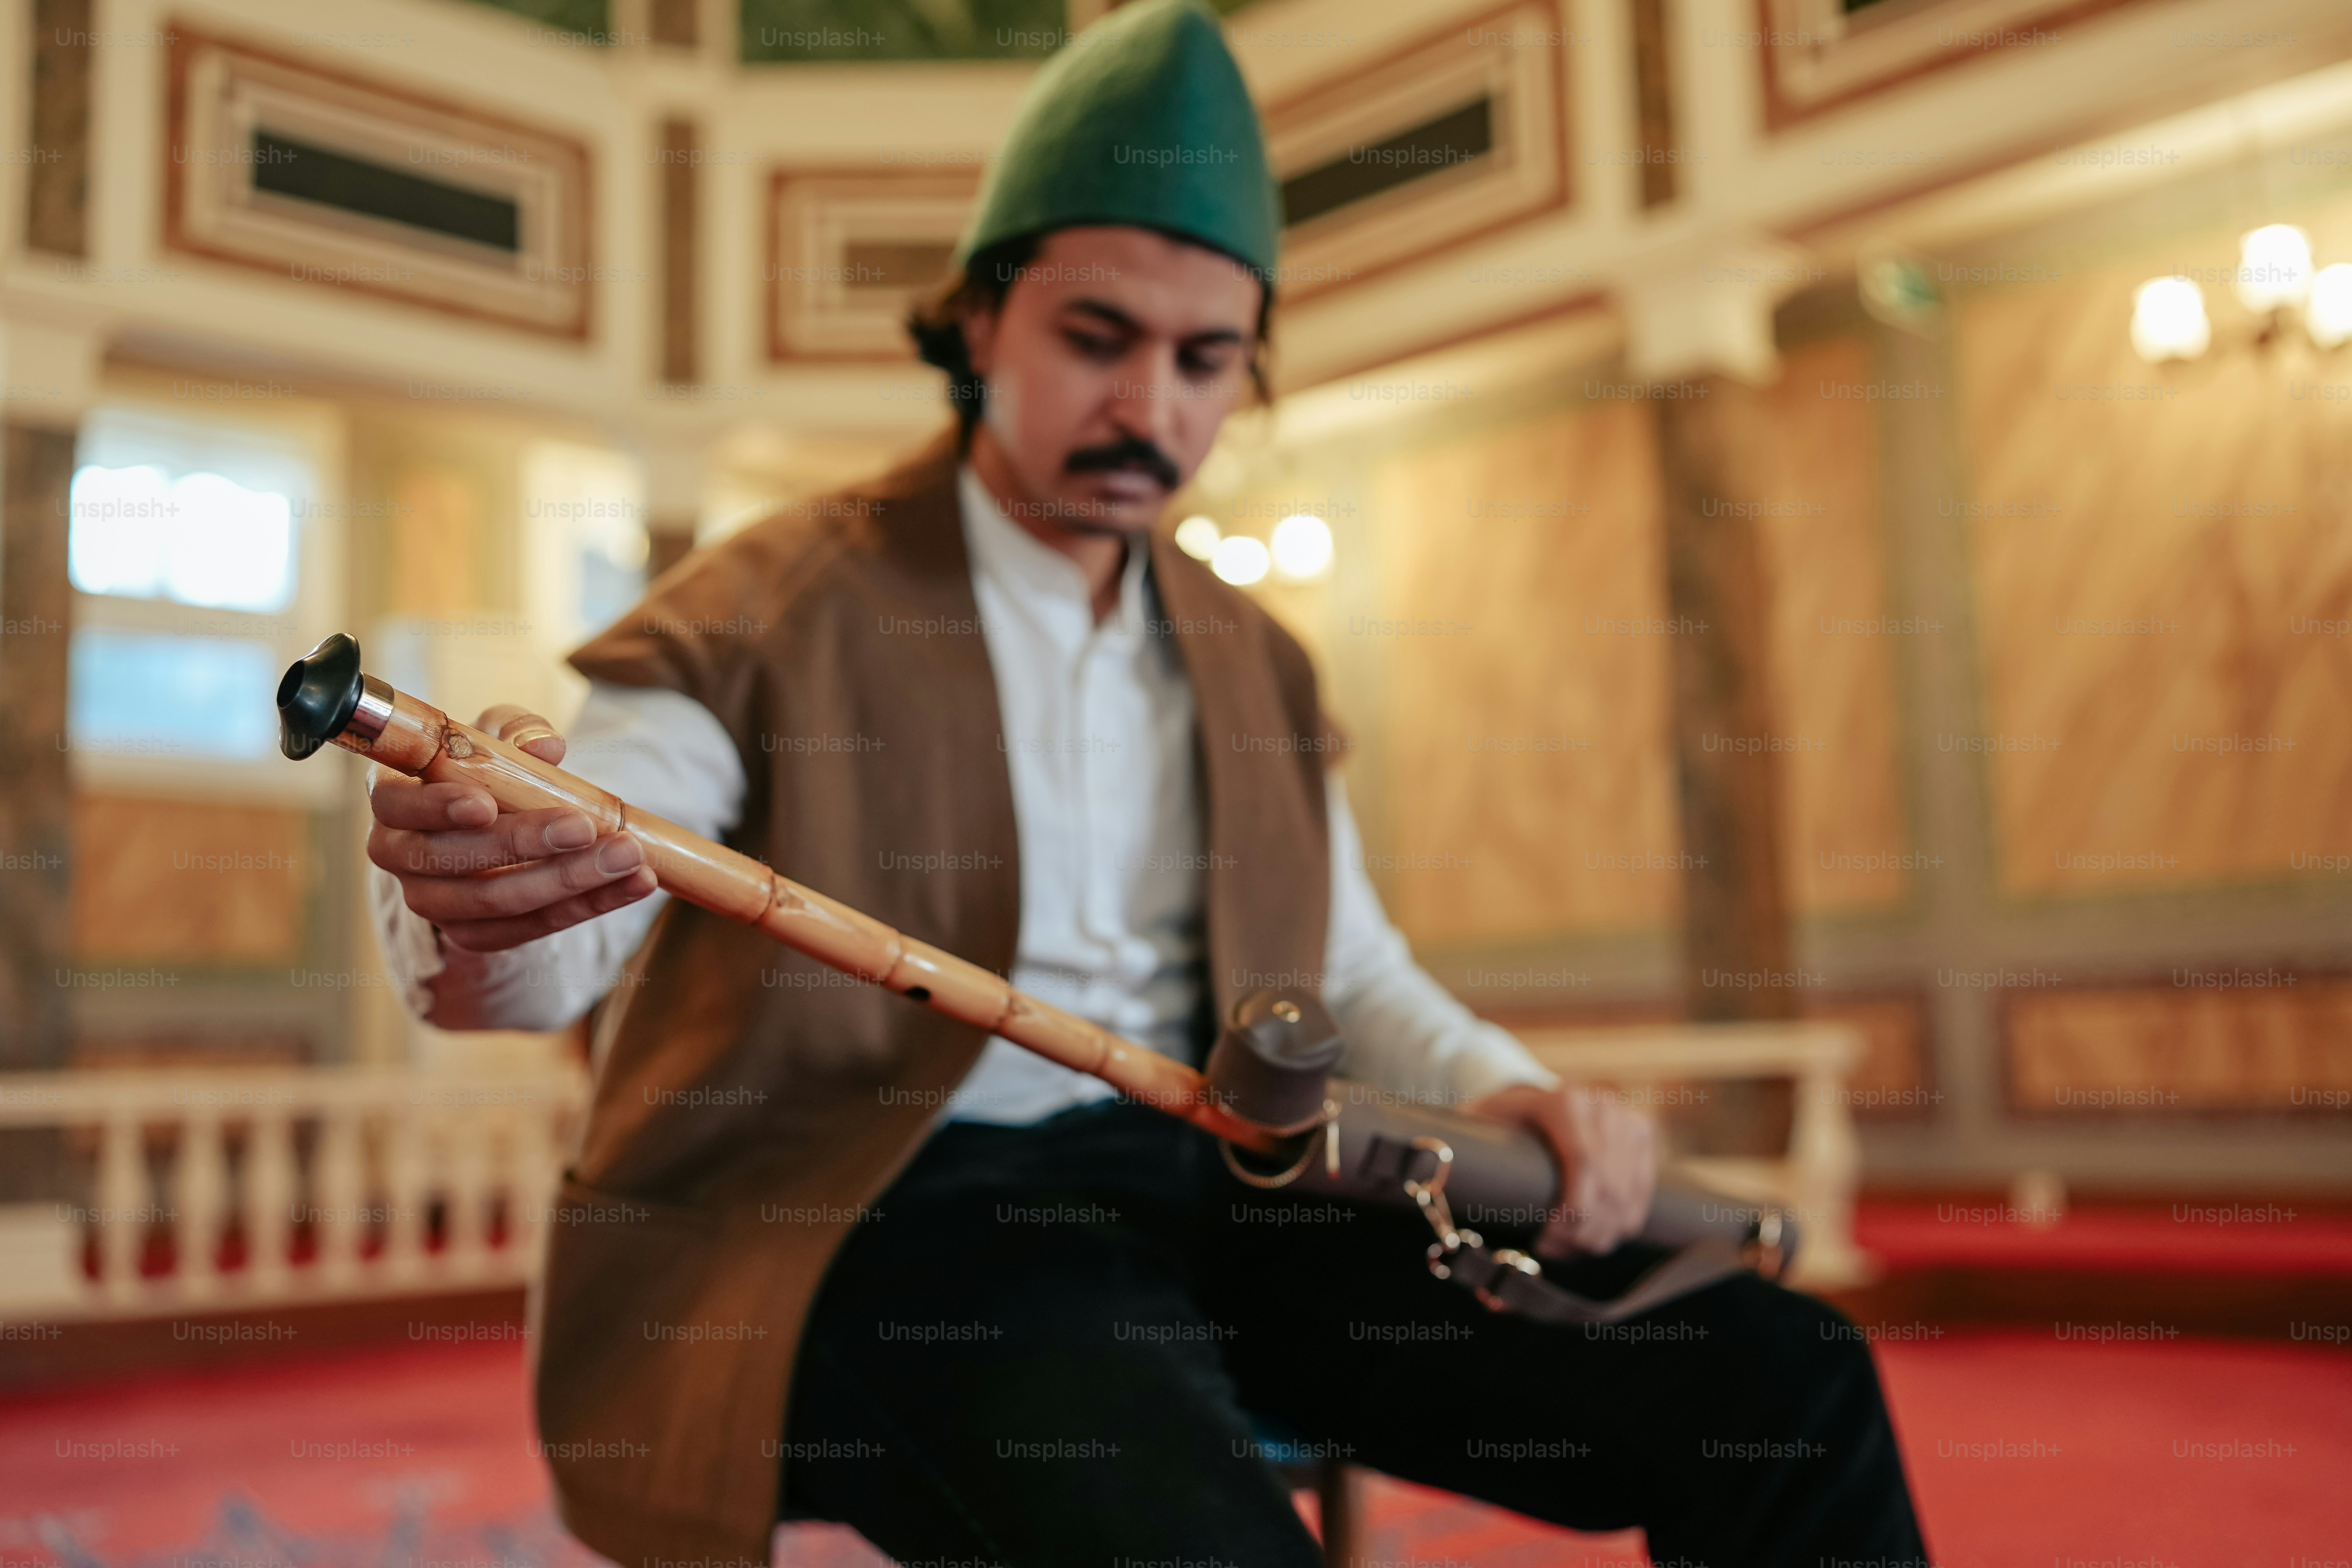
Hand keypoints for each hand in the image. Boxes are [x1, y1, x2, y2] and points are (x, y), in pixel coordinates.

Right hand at [366, 705, 657, 951]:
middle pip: (451, 862)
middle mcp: (399, 856)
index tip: (485, 803)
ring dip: (569, 881)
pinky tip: (636, 884)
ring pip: (495, 903)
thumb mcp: (496, 736)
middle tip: (585, 826)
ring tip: (629, 857)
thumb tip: (547, 744)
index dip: (436, 808)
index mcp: (393, 799)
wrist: (490, 821)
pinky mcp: (474, 935)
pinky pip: (531, 929)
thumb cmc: (484, 767)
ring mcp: (433, 903)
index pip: (397, 806)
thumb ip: (515, 731)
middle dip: (523, 844)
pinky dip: (589, 906)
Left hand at [1465, 1082, 1656, 1259]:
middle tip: (1552, 1252)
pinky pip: (1643, 1194)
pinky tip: (1595, 1235)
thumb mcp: (1474, 1130)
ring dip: (1602, 1235)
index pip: (1583, 1163)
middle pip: (1608, 1188)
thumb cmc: (1497, 1122)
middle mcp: (1601, 1104)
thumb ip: (1458, 1160)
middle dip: (1583, 1234)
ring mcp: (1627, 1117)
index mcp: (1562, 1101)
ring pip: (1628, 1197)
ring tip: (1569, 1247)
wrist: (1529, 1097)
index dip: (1571, 1212)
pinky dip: (1622, 1224)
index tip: (1544, 1242)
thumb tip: (1438, 1211)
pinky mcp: (1643, 1134)